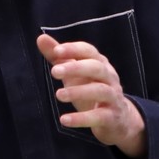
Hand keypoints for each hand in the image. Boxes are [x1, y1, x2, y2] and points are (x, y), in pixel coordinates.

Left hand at [36, 34, 146, 156]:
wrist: (117, 118)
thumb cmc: (90, 89)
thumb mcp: (74, 73)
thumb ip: (59, 57)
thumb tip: (41, 38)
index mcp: (99, 63)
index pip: (89, 51)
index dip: (74, 49)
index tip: (56, 51)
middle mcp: (109, 77)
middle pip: (97, 68)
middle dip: (76, 68)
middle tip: (54, 72)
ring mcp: (113, 97)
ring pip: (100, 91)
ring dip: (79, 92)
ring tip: (58, 94)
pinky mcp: (112, 117)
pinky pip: (99, 116)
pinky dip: (81, 119)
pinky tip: (64, 120)